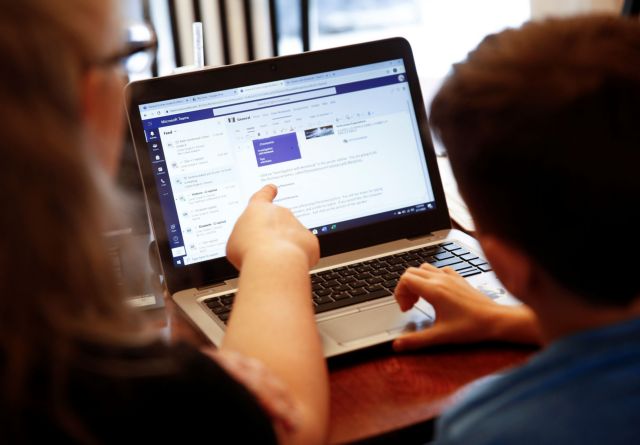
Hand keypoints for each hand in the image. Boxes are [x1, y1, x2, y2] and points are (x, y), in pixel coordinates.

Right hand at [226, 184, 319, 269]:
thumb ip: (244, 237)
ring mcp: (297, 225)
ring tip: (274, 262)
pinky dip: (298, 259)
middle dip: (275, 236)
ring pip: (292, 238)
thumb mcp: (234, 242)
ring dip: (285, 250)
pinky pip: (304, 250)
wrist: (272, 262)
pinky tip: (287, 265)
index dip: (267, 192)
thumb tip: (251, 244)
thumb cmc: (249, 250)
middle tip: (264, 253)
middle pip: (279, 223)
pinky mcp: (309, 239)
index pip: (263, 195)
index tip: (272, 189)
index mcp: (258, 209)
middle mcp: (280, 213)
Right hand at [393, 263, 535, 350]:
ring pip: (424, 268)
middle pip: (411, 272)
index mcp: (434, 290)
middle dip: (405, 288)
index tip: (406, 308)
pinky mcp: (459, 279)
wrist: (496, 320)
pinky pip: (439, 270)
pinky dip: (432, 277)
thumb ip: (416, 340)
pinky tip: (436, 292)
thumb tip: (397, 345)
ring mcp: (451, 277)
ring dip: (417, 281)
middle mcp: (441, 280)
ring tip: (420, 299)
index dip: (399, 293)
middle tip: (410, 306)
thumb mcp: (441, 336)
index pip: (405, 279)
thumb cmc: (472, 327)